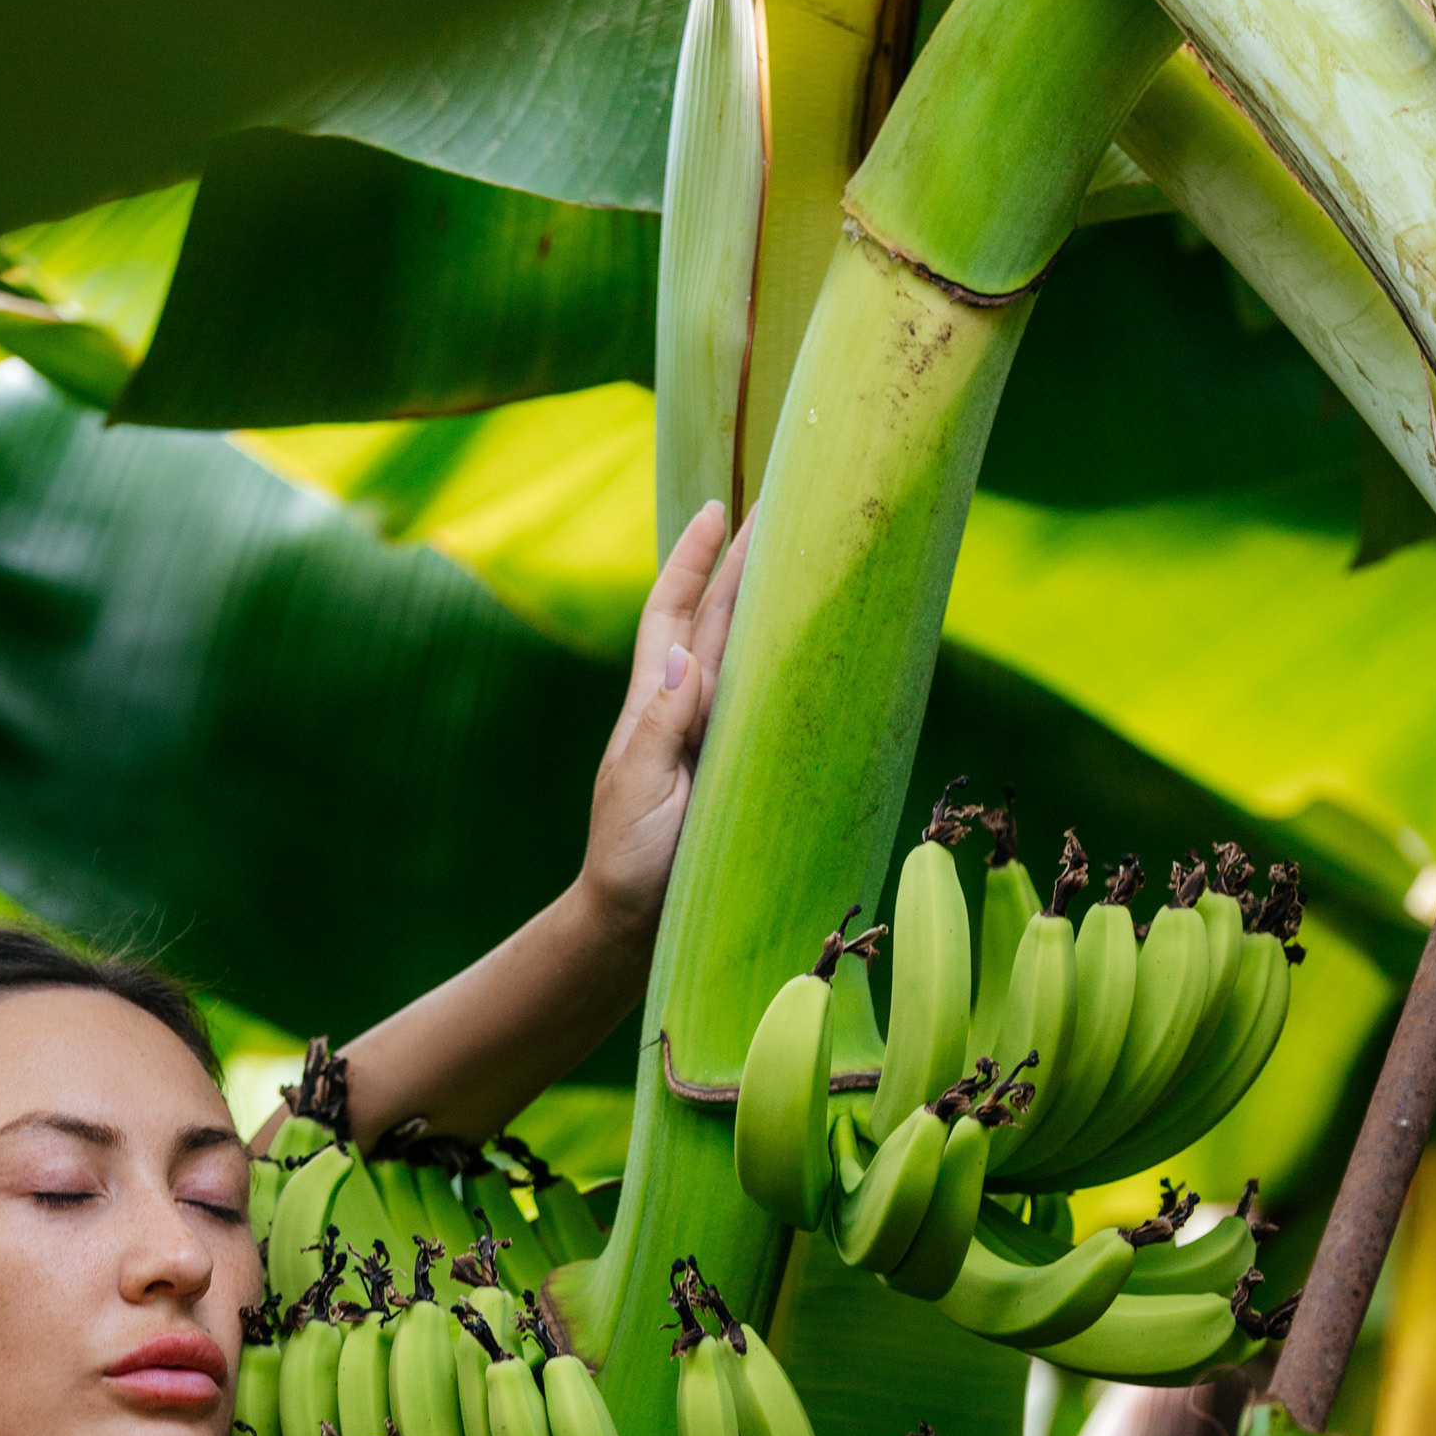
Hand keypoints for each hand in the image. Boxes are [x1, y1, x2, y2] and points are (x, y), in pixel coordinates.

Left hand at [578, 500, 753, 943]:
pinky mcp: (731, 770)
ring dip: (763, 606)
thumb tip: (684, 654)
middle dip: (740, 565)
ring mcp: (709, 740)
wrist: (631, 925)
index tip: (718, 512)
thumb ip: (662, 727)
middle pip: (715, 622)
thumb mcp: (640, 791)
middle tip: (778, 510)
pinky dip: (780, 668)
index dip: (694, 563)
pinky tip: (807, 649)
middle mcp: (683, 713)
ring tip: (797, 558)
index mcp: (654, 707)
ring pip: (740, 657)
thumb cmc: (628, 861)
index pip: (675, 616)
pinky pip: (760, 705)